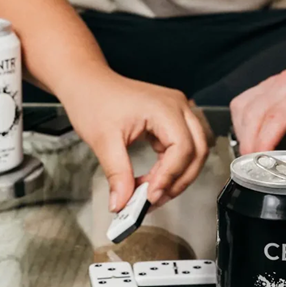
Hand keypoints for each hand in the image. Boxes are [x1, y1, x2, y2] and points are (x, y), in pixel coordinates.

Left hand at [60, 67, 208, 210]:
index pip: (182, 149)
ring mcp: (177, 113)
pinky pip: (183, 148)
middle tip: (154, 200)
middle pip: (197, 151)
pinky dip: (172, 168)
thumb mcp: (103, 141)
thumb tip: (123, 203)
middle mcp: (178, 107)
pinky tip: (154, 179)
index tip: (150, 196)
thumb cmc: (94, 99)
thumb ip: (117, 175)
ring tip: (153, 192)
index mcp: (165, 108)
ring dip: (179, 176)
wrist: (87, 83)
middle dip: (179, 181)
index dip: (170, 177)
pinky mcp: (171, 121)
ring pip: (195, 152)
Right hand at [230, 65, 285, 178]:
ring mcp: (271, 83)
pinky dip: (240, 125)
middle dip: (250, 143)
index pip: (279, 115)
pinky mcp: (260, 87)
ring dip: (243, 135)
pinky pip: (241, 104)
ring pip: (244, 108)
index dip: (266, 138)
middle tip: (254, 167)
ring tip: (251, 157)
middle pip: (256, 113)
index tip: (262, 159)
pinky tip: (248, 138)